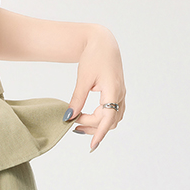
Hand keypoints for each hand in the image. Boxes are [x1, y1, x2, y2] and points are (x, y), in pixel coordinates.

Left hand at [64, 25, 125, 151]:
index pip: (107, 119)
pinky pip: (114, 112)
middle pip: (109, 121)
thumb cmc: (94, 56)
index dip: (99, 133)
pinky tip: (89, 116)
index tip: (92, 147)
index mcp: (112, 90)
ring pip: (113, 118)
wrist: (103, 42)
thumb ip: (77, 99)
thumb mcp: (83, 79)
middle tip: (73, 125)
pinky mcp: (118, 92)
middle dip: (92, 127)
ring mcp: (120, 94)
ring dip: (97, 124)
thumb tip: (69, 117)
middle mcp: (120, 94)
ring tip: (79, 124)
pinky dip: (102, 118)